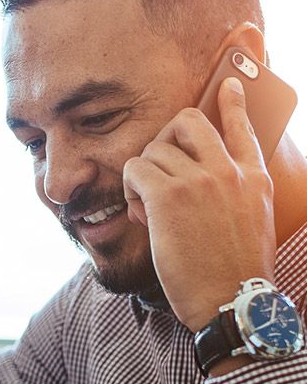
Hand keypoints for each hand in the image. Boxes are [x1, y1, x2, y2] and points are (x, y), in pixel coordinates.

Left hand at [123, 77, 276, 330]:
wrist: (230, 299)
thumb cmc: (234, 271)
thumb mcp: (252, 222)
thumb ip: (236, 194)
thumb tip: (207, 180)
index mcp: (254, 178)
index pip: (244, 127)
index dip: (233, 102)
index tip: (227, 84)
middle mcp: (228, 171)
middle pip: (188, 121)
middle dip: (164, 137)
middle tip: (157, 167)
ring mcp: (198, 181)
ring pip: (153, 149)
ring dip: (142, 175)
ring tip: (148, 207)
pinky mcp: (168, 196)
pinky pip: (134, 169)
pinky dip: (129, 189)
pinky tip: (141, 213)